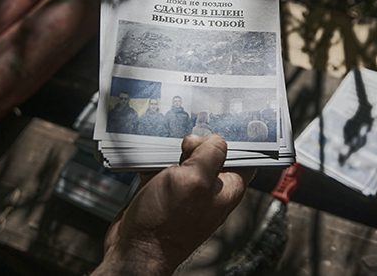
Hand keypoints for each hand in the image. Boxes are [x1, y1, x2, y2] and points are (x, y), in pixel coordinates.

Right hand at [95, 135, 253, 275]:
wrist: (133, 251)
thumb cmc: (166, 225)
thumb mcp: (195, 180)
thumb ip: (209, 154)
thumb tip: (208, 138)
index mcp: (228, 187)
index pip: (243, 155)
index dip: (233, 138)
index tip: (219, 125)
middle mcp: (210, 189)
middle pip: (210, 152)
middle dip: (196, 141)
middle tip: (185, 141)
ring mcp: (187, 191)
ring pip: (185, 158)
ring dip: (172, 150)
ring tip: (164, 150)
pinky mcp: (165, 192)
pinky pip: (163, 167)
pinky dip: (154, 161)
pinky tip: (148, 160)